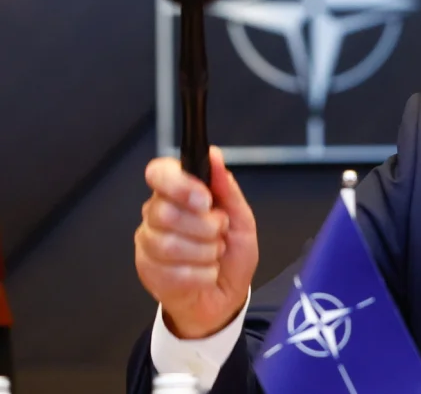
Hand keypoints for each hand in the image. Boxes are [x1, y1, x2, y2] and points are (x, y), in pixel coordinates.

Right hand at [135, 146, 257, 338]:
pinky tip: (206, 274)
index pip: (159, 173)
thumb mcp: (240, 219)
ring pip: (169, 244)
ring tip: (214, 255)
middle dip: (204, 227)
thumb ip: (227, 189)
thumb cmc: (231, 254)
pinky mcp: (147, 272)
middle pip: (165, 211)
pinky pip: (174, 272)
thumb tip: (213, 154)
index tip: (205, 200)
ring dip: (205, 253)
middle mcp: (156, 215)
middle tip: (219, 234)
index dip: (180, 184)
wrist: (225, 297)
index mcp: (177, 194)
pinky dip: (202, 274)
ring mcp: (147, 244)